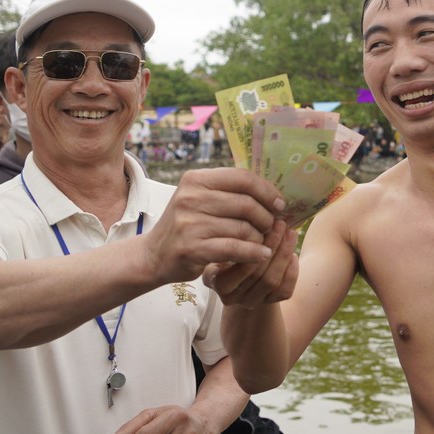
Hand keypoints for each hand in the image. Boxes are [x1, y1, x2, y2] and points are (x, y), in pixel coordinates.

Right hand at [143, 168, 283, 283]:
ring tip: (263, 242)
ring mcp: (189, 224)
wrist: (154, 255)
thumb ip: (229, 192)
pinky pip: (234, 249)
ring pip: (243, 228)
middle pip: (246, 204)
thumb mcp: (201, 199)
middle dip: (266, 217)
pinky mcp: (192, 248)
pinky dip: (253, 253)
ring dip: (260, 238)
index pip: (242, 178)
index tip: (280, 204)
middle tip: (272, 227)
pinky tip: (262, 255)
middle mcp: (190, 198)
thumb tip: (273, 192)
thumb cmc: (187, 225)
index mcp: (196, 180)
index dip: (267, 191)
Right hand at [204, 218, 298, 307]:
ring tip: (290, 233)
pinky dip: (292, 273)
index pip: (234, 262)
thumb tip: (248, 202)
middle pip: (254, 271)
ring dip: (283, 254)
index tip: (263, 221)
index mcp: (214, 279)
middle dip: (271, 244)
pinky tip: (294, 255)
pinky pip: (284, 292)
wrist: (241, 282)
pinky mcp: (268, 304)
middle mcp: (230, 295)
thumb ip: (229, 232)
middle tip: (280, 223)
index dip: (252, 241)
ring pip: (270, 280)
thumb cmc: (231, 252)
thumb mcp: (223, 243)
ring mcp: (250, 301)